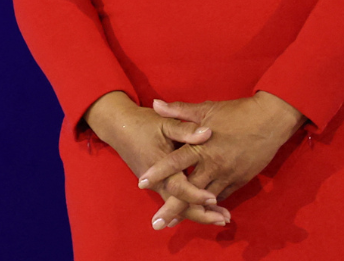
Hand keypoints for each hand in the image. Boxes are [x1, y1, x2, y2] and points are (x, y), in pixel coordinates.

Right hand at [83, 91, 229, 229]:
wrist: (119, 127)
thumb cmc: (144, 124)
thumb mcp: (166, 123)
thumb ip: (186, 130)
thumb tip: (208, 133)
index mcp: (162, 166)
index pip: (179, 187)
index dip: (196, 195)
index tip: (214, 199)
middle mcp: (158, 181)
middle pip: (179, 206)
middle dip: (202, 215)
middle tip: (224, 220)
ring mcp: (157, 185)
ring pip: (177, 206)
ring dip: (199, 213)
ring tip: (221, 218)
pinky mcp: (157, 185)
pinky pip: (174, 200)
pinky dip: (190, 206)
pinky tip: (206, 209)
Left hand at [135, 92, 305, 209]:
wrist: (270, 121)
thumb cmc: (235, 113)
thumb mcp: (205, 109)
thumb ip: (178, 111)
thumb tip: (154, 103)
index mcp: (201, 146)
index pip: (175, 162)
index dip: (158, 173)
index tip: (141, 183)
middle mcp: (213, 165)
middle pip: (189, 191)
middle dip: (172, 207)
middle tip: (157, 222)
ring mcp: (227, 175)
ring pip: (206, 199)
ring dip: (191, 211)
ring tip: (174, 222)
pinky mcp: (240, 180)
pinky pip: (222, 196)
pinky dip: (209, 204)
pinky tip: (199, 210)